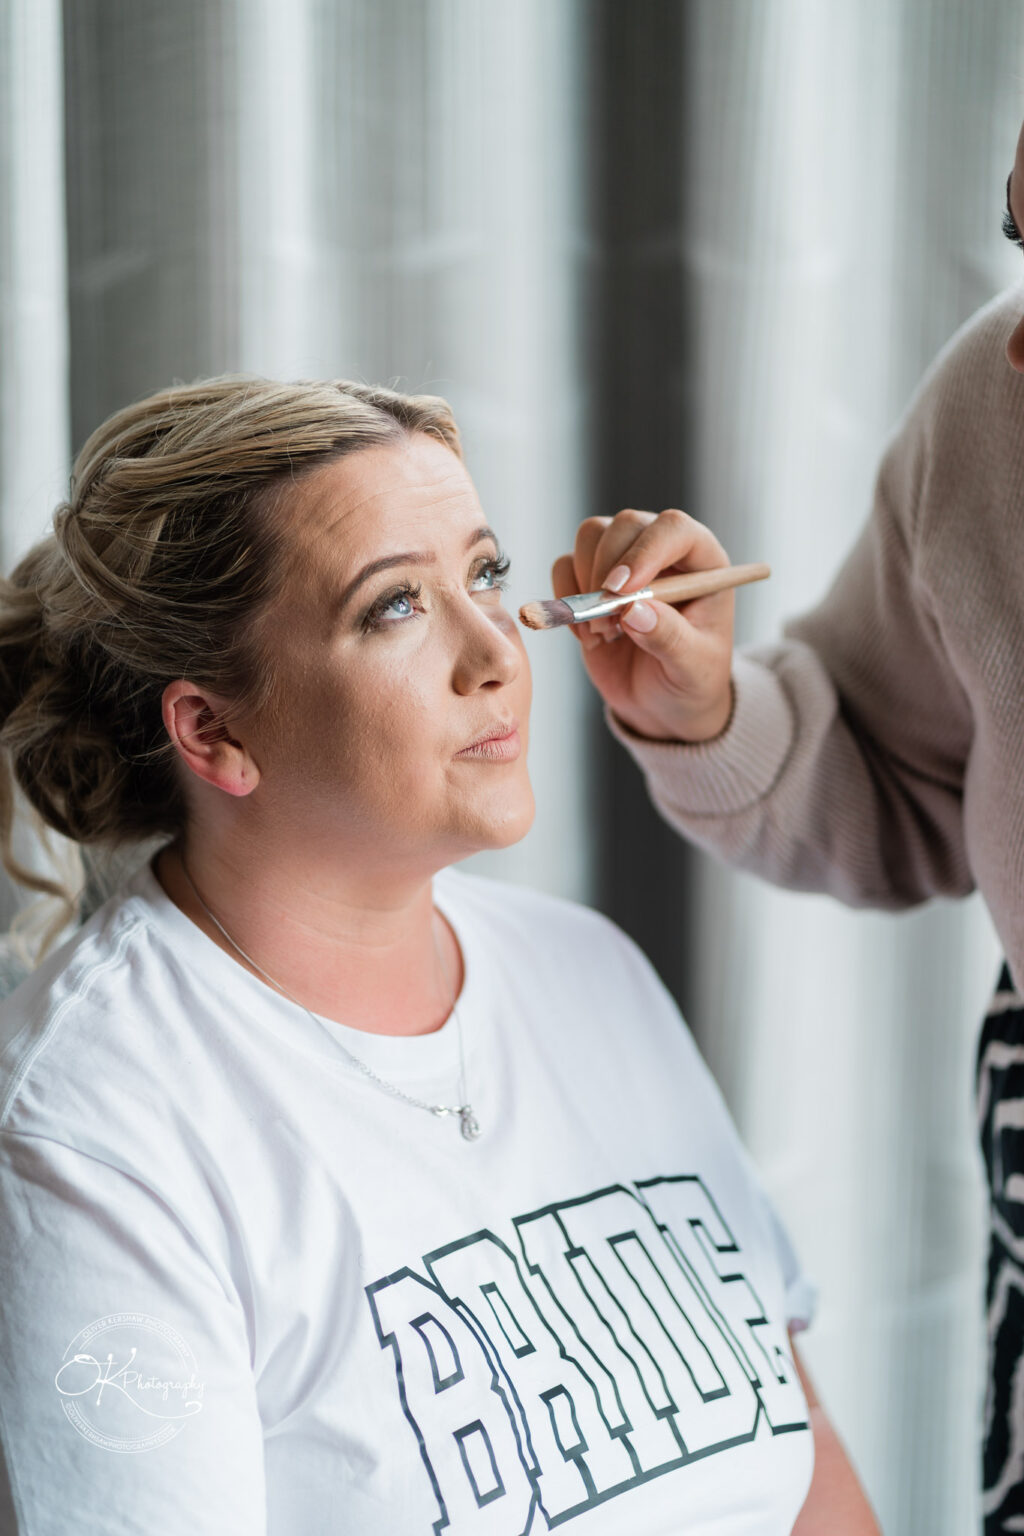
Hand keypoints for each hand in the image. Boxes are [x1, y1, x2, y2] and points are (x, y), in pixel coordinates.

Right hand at [551, 508, 734, 742]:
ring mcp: (626, 561)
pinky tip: (589, 636)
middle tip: (608, 623)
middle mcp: (664, 551)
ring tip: (604, 633)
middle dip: (606, 571)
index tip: (621, 590)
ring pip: (591, 536)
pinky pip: (565, 566)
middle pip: (625, 525)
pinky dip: (566, 599)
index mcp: (703, 562)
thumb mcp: (692, 668)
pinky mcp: (592, 579)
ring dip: (585, 585)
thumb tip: (633, 610)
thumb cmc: (691, 680)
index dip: (645, 551)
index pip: (674, 528)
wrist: (664, 704)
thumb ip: (669, 639)